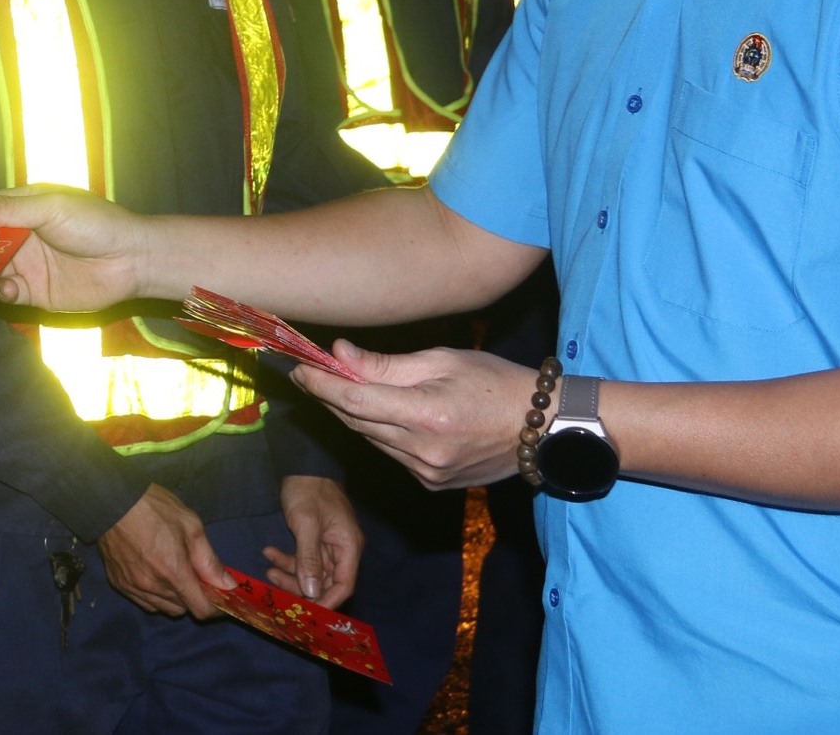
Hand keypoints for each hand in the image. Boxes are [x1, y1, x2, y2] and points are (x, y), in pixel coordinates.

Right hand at [0, 187, 147, 312]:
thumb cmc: (95, 223)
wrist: (131, 261)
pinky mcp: (35, 293)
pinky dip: (3, 292)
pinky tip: (11, 288)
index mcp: (22, 208)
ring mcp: (26, 266)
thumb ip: (9, 209)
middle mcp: (19, 237)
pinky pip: (8, 294)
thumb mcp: (51, 207)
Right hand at [97, 483, 226, 619]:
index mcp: (173, 571)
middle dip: (195, 597)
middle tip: (195, 575)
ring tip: (173, 573)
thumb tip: (229, 585)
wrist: (110, 499)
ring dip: (175, 598)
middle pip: (184, 609)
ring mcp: (133, 588)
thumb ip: (209, 560)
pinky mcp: (119, 585)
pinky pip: (145, 602)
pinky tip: (154, 574)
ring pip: (164, 608)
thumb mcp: (190, 525)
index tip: (221, 596)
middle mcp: (152, 587)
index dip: (216, 607)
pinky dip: (155, 596)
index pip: (201, 610)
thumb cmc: (153, 507)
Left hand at [267, 475, 361, 607]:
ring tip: (268, 563)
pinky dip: (288, 559)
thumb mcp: (306, 524)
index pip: (344, 585)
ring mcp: (328, 546)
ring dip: (290, 571)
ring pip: (311, 572)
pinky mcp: (315, 540)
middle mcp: (342, 550)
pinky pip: (303, 558)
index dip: (327, 601)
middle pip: (325, 581)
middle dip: (300, 585)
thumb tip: (312, 592)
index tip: (306, 611)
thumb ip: (310, 559)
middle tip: (275, 582)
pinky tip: (269, 552)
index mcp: (348, 547)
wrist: (303, 466)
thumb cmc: (308, 491)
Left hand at [292, 343, 539, 490]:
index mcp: (427, 416)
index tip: (298, 367)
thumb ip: (387, 364)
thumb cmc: (496, 382)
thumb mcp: (443, 361)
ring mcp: (428, 473)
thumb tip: (339, 355)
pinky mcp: (433, 485)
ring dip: (352, 414)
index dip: (320, 384)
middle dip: (329, 396)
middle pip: (356, 422)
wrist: (542, 429)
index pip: (355, 401)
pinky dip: (379, 432)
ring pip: (371, 439)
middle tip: (308, 372)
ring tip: (339, 386)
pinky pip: (391, 454)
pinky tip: (381, 413)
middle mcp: (423, 452)